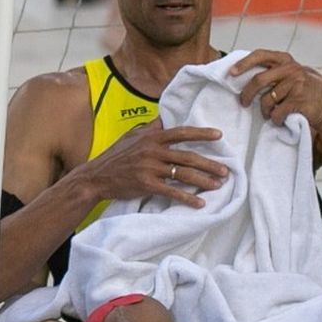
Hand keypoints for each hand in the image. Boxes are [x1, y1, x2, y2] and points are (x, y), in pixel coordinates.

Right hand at [81, 122, 228, 208]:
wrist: (95, 177)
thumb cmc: (114, 156)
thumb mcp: (131, 136)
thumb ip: (150, 129)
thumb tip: (164, 118)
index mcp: (151, 137)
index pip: (181, 132)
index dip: (201, 133)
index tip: (219, 135)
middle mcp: (152, 151)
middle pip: (187, 156)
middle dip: (209, 164)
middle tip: (226, 170)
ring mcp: (149, 168)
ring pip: (183, 173)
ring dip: (203, 180)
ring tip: (218, 185)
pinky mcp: (146, 184)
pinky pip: (172, 191)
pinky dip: (187, 198)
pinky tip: (199, 203)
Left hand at [229, 50, 321, 128]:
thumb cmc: (300, 93)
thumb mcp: (289, 76)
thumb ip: (272, 71)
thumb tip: (238, 72)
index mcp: (286, 60)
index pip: (260, 55)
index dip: (244, 63)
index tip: (231, 73)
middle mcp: (292, 69)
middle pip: (258, 80)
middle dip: (246, 94)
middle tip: (243, 103)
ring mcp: (298, 84)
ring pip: (267, 100)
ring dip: (265, 111)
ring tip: (269, 114)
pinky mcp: (300, 100)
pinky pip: (277, 112)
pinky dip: (275, 119)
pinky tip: (280, 119)